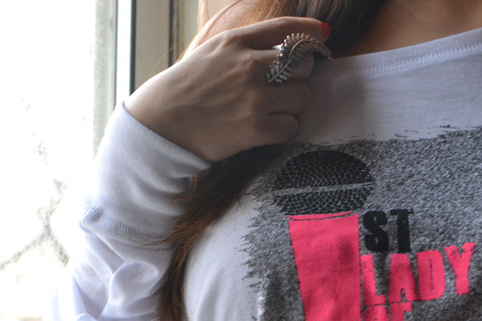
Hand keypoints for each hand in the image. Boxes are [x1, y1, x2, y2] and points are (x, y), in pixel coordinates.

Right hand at [125, 17, 327, 162]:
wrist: (159, 126)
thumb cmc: (182, 91)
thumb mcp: (209, 54)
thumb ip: (244, 48)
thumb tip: (282, 49)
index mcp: (236, 43)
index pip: (286, 29)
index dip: (311, 32)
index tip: (322, 36)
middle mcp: (248, 66)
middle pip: (302, 65)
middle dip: (297, 78)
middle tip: (280, 90)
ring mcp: (254, 97)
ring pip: (302, 97)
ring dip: (291, 106)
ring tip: (268, 112)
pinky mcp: (254, 128)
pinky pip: (291, 126)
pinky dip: (283, 130)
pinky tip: (264, 130)